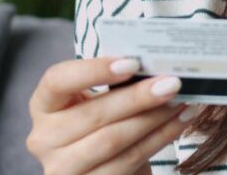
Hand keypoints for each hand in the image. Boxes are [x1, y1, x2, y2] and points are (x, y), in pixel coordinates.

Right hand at [26, 56, 201, 174]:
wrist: (100, 164)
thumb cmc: (100, 120)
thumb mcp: (96, 99)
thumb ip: (116, 83)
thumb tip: (156, 64)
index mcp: (44, 105)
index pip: (58, 80)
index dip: (94, 70)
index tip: (133, 63)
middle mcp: (44, 138)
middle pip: (94, 114)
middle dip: (138, 97)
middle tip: (172, 83)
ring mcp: (62, 168)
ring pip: (113, 141)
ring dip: (154, 120)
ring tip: (182, 103)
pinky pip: (128, 162)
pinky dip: (158, 140)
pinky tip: (178, 124)